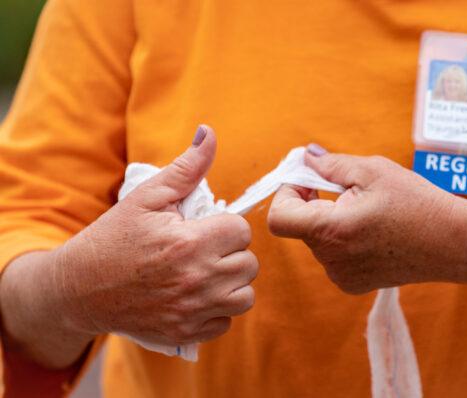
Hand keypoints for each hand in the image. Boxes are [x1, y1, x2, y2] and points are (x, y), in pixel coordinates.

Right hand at [0, 126, 257, 368]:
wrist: (78, 290)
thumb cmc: (113, 239)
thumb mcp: (147, 197)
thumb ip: (186, 168)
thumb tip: (208, 133)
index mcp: (189, 243)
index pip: (242, 231)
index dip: (226, 226)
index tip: (206, 228)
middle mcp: (196, 280)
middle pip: (249, 263)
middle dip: (231, 253)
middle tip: (205, 249)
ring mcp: (192, 312)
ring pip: (245, 296)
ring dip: (231, 283)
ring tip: (207, 272)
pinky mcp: (186, 334)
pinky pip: (226, 323)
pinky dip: (217, 310)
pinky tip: (196, 296)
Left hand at [268, 145, 466, 293]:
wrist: (454, 243)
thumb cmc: (417, 203)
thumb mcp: (373, 171)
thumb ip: (330, 165)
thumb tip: (304, 157)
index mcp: (331, 231)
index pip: (279, 218)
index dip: (287, 193)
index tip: (309, 181)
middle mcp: (331, 260)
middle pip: (300, 225)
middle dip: (314, 202)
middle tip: (347, 189)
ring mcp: (342, 276)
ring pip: (317, 239)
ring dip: (330, 220)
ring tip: (368, 211)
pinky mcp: (353, 284)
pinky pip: (333, 255)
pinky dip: (342, 239)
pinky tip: (372, 231)